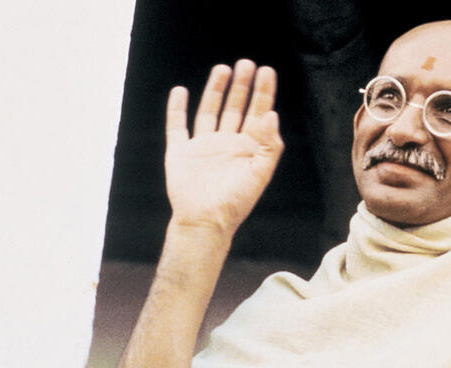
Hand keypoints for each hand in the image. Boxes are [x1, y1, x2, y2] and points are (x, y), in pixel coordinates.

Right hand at [164, 59, 283, 235]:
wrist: (205, 221)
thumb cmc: (236, 202)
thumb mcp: (260, 173)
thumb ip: (269, 145)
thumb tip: (272, 115)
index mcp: (248, 149)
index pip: (258, 114)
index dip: (263, 93)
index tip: (267, 71)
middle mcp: (227, 144)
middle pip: (236, 108)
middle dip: (242, 86)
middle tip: (247, 63)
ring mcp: (204, 146)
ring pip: (210, 111)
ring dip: (216, 91)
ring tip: (223, 69)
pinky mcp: (181, 152)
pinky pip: (178, 126)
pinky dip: (177, 109)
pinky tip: (181, 91)